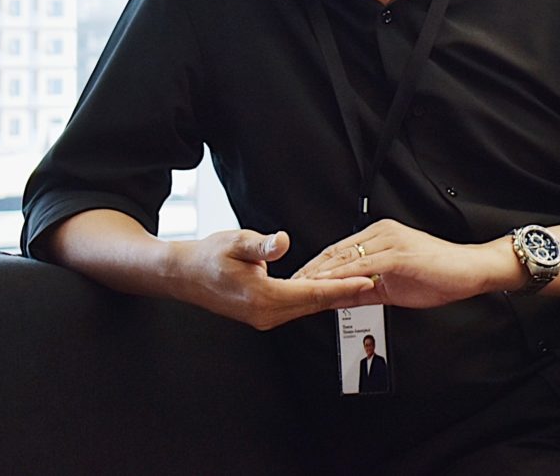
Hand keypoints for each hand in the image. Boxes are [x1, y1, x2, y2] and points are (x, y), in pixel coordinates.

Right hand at [169, 228, 378, 330]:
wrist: (182, 275)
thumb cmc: (207, 256)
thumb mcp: (235, 242)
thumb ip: (261, 246)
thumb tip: (281, 242)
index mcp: (263, 297)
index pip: (314, 292)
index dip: (344, 285)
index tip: (369, 280)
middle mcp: (266, 313)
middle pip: (316, 303)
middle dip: (347, 293)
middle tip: (377, 281)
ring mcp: (263, 317)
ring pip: (308, 307)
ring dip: (333, 296)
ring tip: (361, 284)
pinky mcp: (262, 314)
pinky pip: (297, 307)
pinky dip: (315, 298)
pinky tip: (330, 289)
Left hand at [292, 219, 520, 308]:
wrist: (471, 272)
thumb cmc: (439, 276)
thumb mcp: (393, 287)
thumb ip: (365, 289)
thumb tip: (338, 299)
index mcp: (381, 236)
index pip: (338, 251)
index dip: (314, 268)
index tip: (295, 283)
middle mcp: (383, 233)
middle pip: (336, 252)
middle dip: (310, 271)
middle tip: (287, 288)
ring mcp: (391, 241)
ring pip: (346, 258)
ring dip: (320, 275)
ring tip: (300, 289)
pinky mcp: (399, 254)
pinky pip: (364, 267)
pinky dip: (344, 278)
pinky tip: (329, 287)